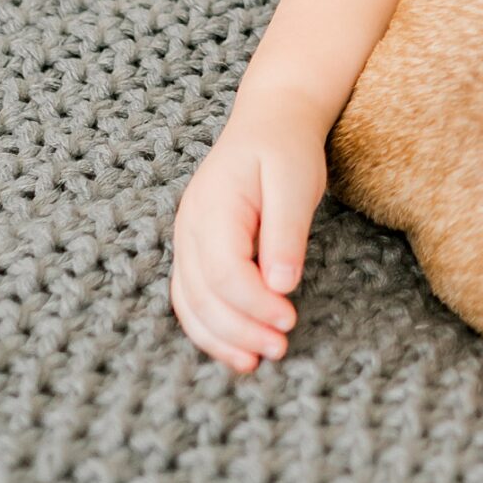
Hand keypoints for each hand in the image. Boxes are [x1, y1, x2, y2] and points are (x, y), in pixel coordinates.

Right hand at [169, 93, 326, 372]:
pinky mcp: (195, 252)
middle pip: (204, 294)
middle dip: (240, 329)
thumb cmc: (285, 149)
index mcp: (213, 206)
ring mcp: (187, 240)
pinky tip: (238, 348)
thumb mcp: (295, 181)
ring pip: (190, 304)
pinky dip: (210, 329)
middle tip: (279, 349)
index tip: (289, 321)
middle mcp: (190, 227)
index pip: (225, 271)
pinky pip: (192, 299)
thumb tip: (282, 286)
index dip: (254, 304)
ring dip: (221, 338)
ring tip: (256, 362)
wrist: (269, 121)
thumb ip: (286, 233)